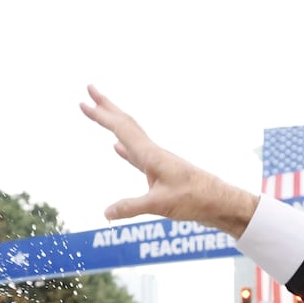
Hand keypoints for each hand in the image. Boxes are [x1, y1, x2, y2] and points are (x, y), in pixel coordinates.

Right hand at [79, 86, 257, 232]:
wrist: (219, 202)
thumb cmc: (194, 200)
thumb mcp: (159, 205)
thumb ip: (131, 207)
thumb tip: (105, 212)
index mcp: (151, 155)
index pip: (121, 129)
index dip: (101, 116)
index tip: (83, 102)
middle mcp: (153, 153)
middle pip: (125, 123)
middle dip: (106, 107)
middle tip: (90, 90)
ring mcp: (157, 162)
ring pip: (130, 136)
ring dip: (114, 123)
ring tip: (101, 113)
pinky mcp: (160, 173)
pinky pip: (136, 155)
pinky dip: (124, 149)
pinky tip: (117, 148)